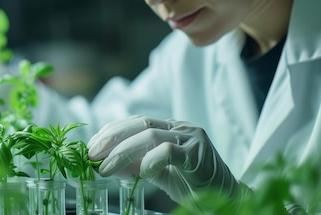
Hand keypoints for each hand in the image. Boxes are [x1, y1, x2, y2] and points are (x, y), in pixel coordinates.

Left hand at [87, 116, 247, 207]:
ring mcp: (191, 137)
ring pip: (150, 135)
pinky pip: (169, 150)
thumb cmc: (194, 185)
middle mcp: (179, 127)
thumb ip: (139, 166)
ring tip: (107, 167)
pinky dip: (151, 159)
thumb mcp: (160, 173)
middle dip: (111, 138)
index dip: (111, 132)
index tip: (91, 146)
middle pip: (139, 124)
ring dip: (123, 151)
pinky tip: (140, 172)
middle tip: (92, 154)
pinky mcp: (199, 153)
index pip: (134, 122)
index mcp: (170, 128)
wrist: (228, 199)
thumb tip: (108, 165)